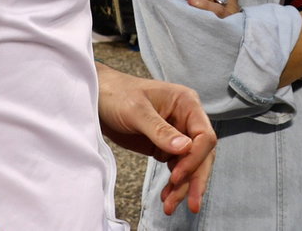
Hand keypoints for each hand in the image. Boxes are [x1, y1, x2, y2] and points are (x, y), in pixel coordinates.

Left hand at [96, 64, 215, 215]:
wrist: (97, 98)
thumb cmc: (117, 95)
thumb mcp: (137, 111)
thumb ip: (160, 130)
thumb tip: (186, 148)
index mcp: (186, 103)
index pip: (204, 135)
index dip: (194, 158)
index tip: (176, 175)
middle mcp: (186, 119)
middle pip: (202, 154)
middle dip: (195, 179)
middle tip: (191, 204)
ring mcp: (177, 134)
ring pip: (190, 164)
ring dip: (183, 186)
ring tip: (170, 206)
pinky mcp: (165, 146)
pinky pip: (176, 167)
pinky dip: (173, 184)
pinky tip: (166, 196)